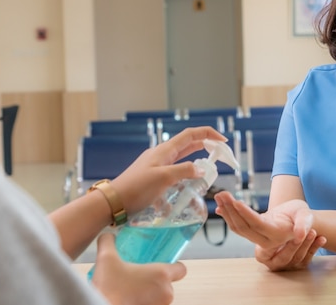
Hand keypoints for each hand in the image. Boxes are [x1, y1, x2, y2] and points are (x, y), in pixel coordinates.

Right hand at [92, 233, 185, 304]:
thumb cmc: (109, 289)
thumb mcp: (106, 259)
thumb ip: (108, 243)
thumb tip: (108, 236)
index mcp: (161, 274)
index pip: (181, 269)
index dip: (173, 266)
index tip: (160, 265)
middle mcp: (166, 292)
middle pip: (168, 283)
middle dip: (154, 281)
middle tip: (138, 277)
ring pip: (159, 296)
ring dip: (149, 293)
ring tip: (131, 290)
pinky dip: (143, 302)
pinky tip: (129, 299)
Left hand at [111, 126, 226, 214]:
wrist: (113, 202)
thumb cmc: (136, 188)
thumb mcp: (163, 178)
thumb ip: (184, 171)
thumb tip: (202, 169)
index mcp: (165, 150)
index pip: (191, 135)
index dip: (208, 134)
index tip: (223, 141)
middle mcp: (162, 155)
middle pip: (187, 145)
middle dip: (204, 147)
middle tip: (219, 155)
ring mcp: (157, 167)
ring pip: (181, 162)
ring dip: (194, 166)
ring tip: (205, 175)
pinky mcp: (153, 180)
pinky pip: (172, 177)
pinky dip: (182, 182)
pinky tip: (183, 197)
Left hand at [214, 192, 325, 270]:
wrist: (299, 220)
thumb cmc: (303, 215)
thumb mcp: (306, 217)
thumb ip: (304, 225)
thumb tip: (300, 235)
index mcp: (278, 235)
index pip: (258, 224)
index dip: (246, 214)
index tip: (236, 202)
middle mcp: (266, 239)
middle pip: (244, 226)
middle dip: (231, 210)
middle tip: (222, 194)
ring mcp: (258, 237)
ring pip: (238, 227)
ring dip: (227, 211)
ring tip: (219, 196)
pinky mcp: (253, 231)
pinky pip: (238, 226)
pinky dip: (228, 216)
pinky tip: (220, 207)